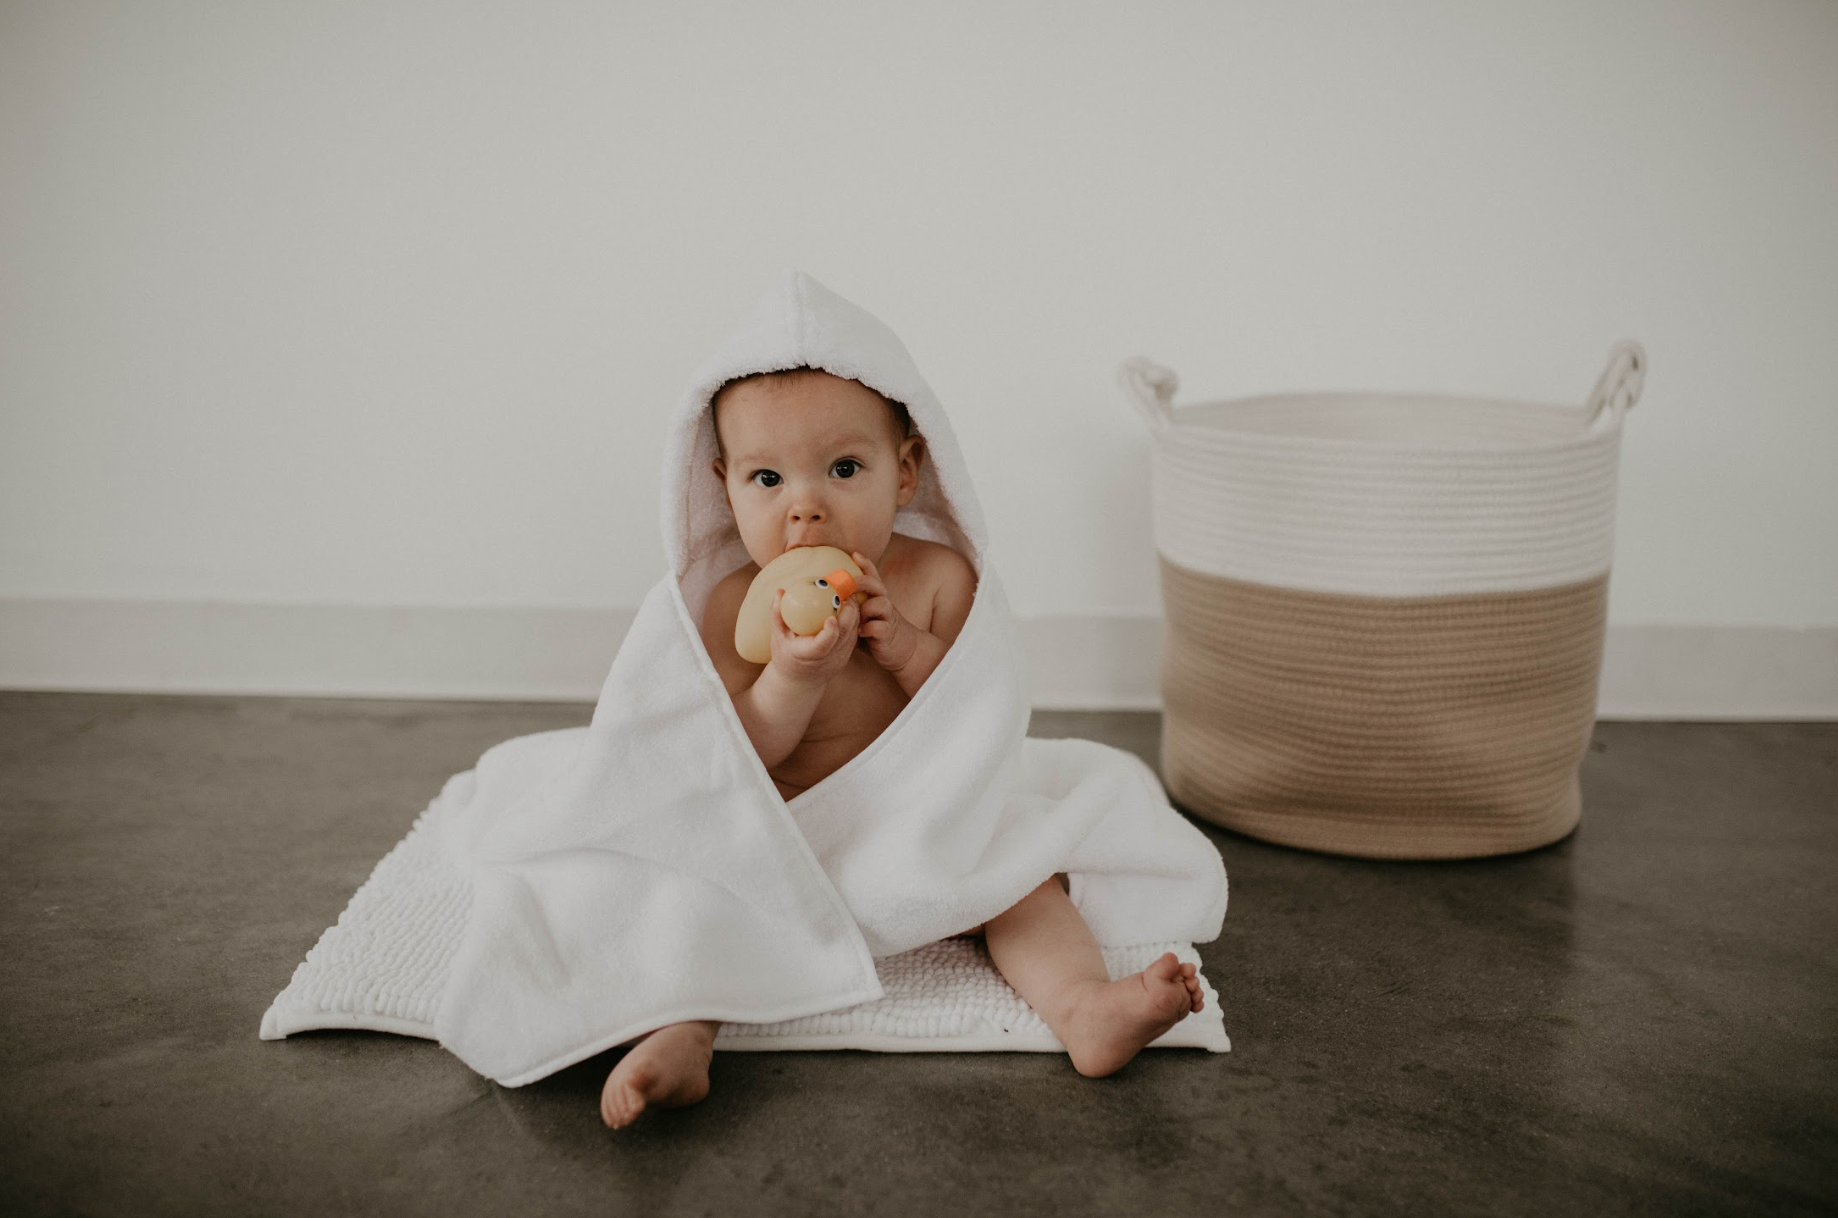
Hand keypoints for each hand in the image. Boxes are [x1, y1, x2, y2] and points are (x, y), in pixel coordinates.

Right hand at [766, 588, 859, 688]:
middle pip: (845, 635)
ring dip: (854, 613)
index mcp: (808, 655)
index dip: (831, 631)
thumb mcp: (777, 637)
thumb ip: (777, 614)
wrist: (798, 681)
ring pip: (853, 633)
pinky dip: (853, 620)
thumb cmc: (785, 655)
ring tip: (848, 595)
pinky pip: (854, 635)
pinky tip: (848, 607)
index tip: (831, 616)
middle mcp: (828, 659)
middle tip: (845, 591)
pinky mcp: (847, 656)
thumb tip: (780, 591)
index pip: (823, 645)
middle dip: (849, 611)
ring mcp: (840, 658)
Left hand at [850, 551, 919, 674]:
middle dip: (862, 581)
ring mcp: (888, 618)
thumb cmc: (876, 631)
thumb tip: (824, 597)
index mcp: (877, 597)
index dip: (865, 564)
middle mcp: (884, 604)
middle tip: (847, 584)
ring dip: (866, 608)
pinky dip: (869, 629)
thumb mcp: (863, 616)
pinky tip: (860, 633)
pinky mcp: (888, 634)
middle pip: (878, 585)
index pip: (873, 576)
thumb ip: (851, 607)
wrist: (902, 650)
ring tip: (854, 616)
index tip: (854, 554)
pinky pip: (880, 627)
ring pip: (882, 603)